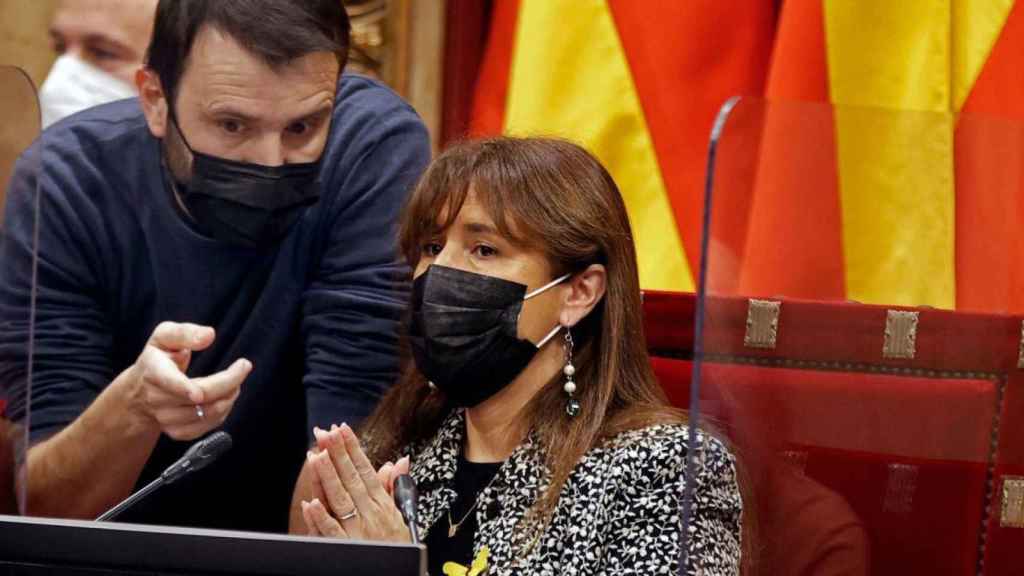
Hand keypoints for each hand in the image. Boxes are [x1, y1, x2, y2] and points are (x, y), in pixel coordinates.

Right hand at [124, 322, 250, 440]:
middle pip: (201, 397)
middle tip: (243, 366)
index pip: (170, 382)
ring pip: (207, 413)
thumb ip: (185, 333)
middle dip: (229, 382)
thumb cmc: (157, 359)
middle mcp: (157, 399)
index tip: (200, 391)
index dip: (185, 389)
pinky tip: (224, 398)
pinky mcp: (177, 432)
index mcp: (154, 372)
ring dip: (229, 396)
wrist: (139, 391)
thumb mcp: (164, 336)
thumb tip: (209, 335)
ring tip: (234, 381)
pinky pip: (207, 426)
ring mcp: (166, 418)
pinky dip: (223, 411)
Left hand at [301, 424, 410, 541]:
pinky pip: (332, 532)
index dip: (353, 448)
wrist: (401, 573)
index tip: (341, 429)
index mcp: (382, 503)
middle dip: (337, 454)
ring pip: (340, 500)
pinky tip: (310, 503)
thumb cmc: (398, 544)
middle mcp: (370, 513)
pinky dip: (321, 518)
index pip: (365, 469)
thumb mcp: (403, 514)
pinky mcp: (348, 547)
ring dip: (328, 477)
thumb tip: (399, 461)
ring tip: (316, 456)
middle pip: (351, 479)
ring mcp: (358, 530)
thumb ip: (396, 487)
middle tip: (325, 433)